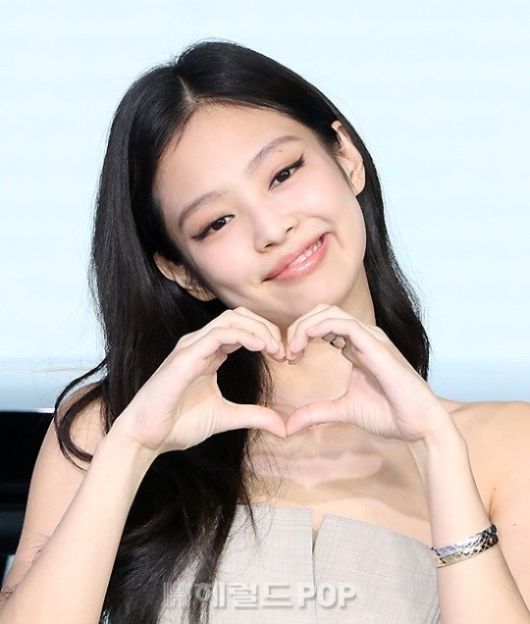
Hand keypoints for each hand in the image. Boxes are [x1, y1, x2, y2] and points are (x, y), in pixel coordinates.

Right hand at [115, 307, 287, 454]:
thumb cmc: (178, 424)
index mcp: (209, 353)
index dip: (266, 336)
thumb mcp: (226, 417)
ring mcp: (191, 347)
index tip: (284, 357)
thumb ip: (254, 416)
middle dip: (266, 328)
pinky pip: (219, 334)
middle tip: (283, 351)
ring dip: (258, 330)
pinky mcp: (185, 356)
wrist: (147, 437)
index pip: (242, 328)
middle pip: (239, 316)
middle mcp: (199, 344)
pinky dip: (244, 336)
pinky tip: (259, 348)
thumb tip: (284, 427)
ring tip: (275, 349)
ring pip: (231, 319)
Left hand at [283, 304, 450, 441]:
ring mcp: (371, 339)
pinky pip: (345, 324)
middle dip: (298, 326)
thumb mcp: (341, 411)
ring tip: (293, 350)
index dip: (300, 334)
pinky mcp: (376, 346)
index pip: (323, 323)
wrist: (417, 426)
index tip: (289, 358)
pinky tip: (306, 344)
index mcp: (356, 347)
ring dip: (304, 326)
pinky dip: (319, 327)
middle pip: (323, 312)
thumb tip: (287, 426)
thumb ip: (315, 413)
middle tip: (287, 352)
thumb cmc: (388, 415)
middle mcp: (363, 337)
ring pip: (330, 313)